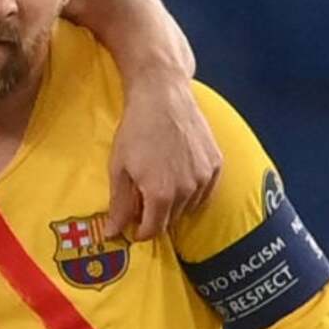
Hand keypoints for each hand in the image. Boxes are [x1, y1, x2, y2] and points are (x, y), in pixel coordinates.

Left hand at [105, 74, 221, 240]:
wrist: (162, 95)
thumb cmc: (136, 129)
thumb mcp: (119, 168)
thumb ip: (119, 205)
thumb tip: (113, 233)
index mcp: (160, 195)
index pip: (154, 230)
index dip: (141, 231)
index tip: (134, 225)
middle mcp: (187, 190)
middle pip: (172, 220)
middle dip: (156, 215)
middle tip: (143, 197)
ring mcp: (205, 177)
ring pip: (189, 206)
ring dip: (175, 203)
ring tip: (161, 181)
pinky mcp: (216, 163)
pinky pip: (205, 190)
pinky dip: (193, 190)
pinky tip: (179, 175)